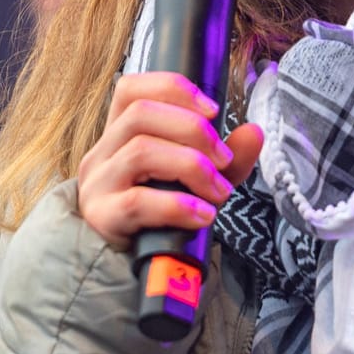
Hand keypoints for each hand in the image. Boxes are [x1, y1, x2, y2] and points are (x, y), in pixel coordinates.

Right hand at [75, 72, 263, 249]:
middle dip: (193, 130)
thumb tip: (254, 132)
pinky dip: (178, 205)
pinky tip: (202, 215)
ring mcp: (98, 184)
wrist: (139, 264)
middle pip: (141, 114)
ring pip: (140, 151)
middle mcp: (103, 152)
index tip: (212, 110)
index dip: (173, 89)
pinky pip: (138, 201)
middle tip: (224, 159)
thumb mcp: (200, 179)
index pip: (131, 89)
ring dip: (191, 166)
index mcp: (120, 134)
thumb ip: (227, 156)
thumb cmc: (165, 213)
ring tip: (218, 190)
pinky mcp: (102, 218)